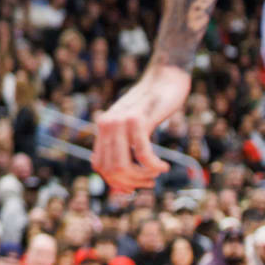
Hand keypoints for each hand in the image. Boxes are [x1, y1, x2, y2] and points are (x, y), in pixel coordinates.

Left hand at [93, 62, 188, 192]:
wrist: (165, 76)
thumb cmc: (152, 105)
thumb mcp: (133, 125)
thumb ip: (125, 146)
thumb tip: (121, 185)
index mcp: (103, 126)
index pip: (99, 165)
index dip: (115, 182)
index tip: (133, 187)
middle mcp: (107, 124)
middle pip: (111, 170)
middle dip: (131, 183)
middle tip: (149, 182)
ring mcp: (122, 122)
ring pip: (123, 166)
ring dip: (141, 177)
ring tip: (155, 174)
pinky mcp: (139, 120)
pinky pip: (142, 155)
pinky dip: (153, 167)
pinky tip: (163, 167)